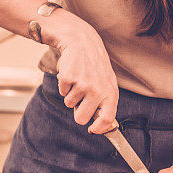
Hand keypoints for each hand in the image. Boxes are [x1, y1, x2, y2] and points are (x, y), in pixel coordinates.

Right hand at [46, 14, 118, 134]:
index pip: (107, 119)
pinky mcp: (69, 79)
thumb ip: (105, 102)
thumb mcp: (107, 82)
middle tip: (81, 98)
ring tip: (78, 80)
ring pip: (69, 105)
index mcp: (110, 93)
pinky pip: (62, 93)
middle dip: (77, 112)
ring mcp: (83, 85)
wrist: (82, 42)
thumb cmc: (95, 65)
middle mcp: (98, 90)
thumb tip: (101, 125)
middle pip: (81, 118)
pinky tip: (72, 74)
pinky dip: (64, 86)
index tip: (92, 130)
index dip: (98, 128)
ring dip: (71, 95)